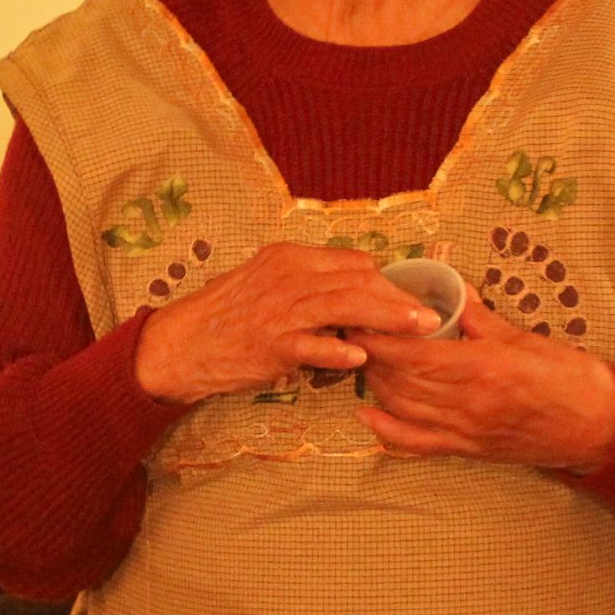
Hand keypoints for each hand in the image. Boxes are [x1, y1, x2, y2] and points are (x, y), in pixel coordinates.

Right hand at [134, 242, 440, 405]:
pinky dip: (338, 348)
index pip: (353, 262)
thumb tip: (357, 284)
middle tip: (431, 315)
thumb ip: (309, 282)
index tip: (414, 297)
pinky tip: (362, 355)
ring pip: (345, 306)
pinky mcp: (271, 343)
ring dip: (386, 318)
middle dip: (399, 298)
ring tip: (418, 330)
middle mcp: (288, 276)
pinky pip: (312, 343)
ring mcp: (280, 310)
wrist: (183, 342)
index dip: (388, 280)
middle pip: (357, 281)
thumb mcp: (267, 282)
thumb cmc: (229, 316)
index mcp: (290, 258)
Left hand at [354, 298, 614, 470]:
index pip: (414, 353)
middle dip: (371, 356)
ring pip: (403, 408)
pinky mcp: (469, 450)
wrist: (601, 428)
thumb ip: (482, 319)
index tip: (362, 318)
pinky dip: (387, 433)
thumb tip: (451, 292)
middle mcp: (467, 403)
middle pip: (401, 380)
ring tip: (363, 360)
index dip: (381, 338)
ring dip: (376, 385)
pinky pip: (418, 445)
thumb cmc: (571, 378)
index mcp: (483, 368)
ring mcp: (466, 430)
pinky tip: (366, 417)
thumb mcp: (526, 337)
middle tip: (355, 332)